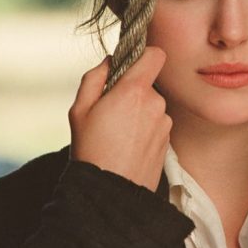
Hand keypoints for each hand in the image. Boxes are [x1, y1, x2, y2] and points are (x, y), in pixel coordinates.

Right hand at [68, 47, 170, 191]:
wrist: (110, 192)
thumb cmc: (91, 150)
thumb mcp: (79, 110)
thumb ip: (95, 77)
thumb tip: (110, 60)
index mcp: (134, 90)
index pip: (156, 55)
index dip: (144, 55)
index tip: (132, 64)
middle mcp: (156, 103)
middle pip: (148, 83)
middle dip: (133, 91)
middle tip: (111, 111)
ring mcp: (165, 122)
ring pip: (153, 105)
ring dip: (139, 112)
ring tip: (118, 133)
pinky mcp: (168, 139)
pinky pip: (157, 123)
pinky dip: (145, 129)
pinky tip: (128, 145)